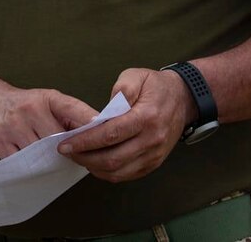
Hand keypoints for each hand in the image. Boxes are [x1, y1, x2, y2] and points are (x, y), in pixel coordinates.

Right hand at [0, 85, 96, 158]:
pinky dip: (29, 166)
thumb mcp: (47, 100)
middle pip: (58, 140)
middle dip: (68, 151)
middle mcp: (29, 109)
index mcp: (46, 98)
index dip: (90, 124)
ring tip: (51, 160)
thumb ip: (71, 115)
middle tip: (74, 158)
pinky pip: (22, 164)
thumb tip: (99, 131)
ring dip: (48, 161)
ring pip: (40, 155)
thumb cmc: (24, 104)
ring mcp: (12, 127)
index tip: (103, 135)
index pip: (74, 110)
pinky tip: (32, 163)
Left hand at [57, 68, 193, 182]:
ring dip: (94, 168)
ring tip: (78, 157)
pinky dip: (108, 173)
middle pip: (113, 158)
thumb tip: (105, 109)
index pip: (110, 134)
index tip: (66, 143)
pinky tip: (95, 164)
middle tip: (67, 152)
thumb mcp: (137, 75)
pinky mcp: (154, 163)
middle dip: (85, 157)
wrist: (184, 100)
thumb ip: (121, 88)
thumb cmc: (156, 86)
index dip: (85, 141)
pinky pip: (128, 175)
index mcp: (146, 117)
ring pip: (119, 171)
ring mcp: (154, 154)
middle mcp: (152, 140)